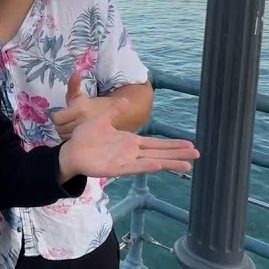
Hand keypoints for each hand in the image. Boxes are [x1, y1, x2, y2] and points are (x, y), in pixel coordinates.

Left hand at [52, 72, 119, 139]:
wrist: (107, 115)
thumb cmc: (88, 104)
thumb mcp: (78, 95)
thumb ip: (73, 84)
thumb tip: (75, 73)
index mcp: (78, 110)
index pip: (57, 119)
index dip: (56, 116)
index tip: (60, 114)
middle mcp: (82, 122)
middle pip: (59, 128)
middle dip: (60, 124)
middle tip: (65, 120)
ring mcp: (85, 133)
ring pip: (63, 136)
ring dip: (64, 132)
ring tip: (69, 126)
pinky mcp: (87, 140)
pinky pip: (70, 142)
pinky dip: (69, 139)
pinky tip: (73, 133)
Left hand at [58, 97, 199, 178]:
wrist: (71, 150)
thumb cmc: (86, 137)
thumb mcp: (102, 119)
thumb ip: (115, 111)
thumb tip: (127, 100)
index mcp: (130, 142)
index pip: (156, 143)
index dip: (172, 144)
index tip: (190, 144)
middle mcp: (131, 153)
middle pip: (160, 153)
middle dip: (178, 154)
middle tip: (197, 155)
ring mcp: (125, 161)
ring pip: (152, 162)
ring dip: (168, 163)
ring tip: (186, 165)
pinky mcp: (116, 169)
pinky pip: (134, 168)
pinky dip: (146, 166)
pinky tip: (158, 165)